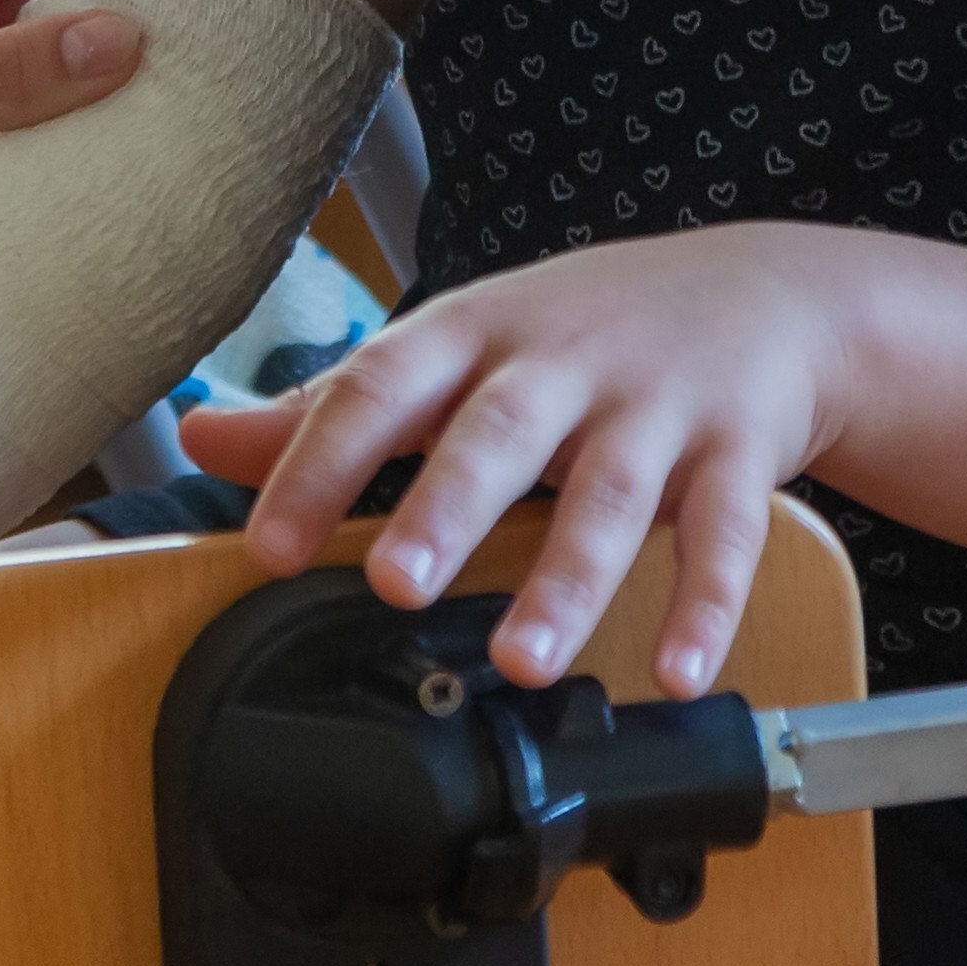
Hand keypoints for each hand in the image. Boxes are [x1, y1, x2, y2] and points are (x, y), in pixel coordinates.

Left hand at [176, 228, 853, 697]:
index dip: (319, 462)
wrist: (766, 289)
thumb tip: (200, 437)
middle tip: (395, 585)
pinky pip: (727, 535)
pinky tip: (678, 675)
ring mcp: (656, 406)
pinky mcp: (739, 451)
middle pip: (497, 435)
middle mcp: (562, 363)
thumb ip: (338, 404)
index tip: (268, 546)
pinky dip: (707, 607)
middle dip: (446, 510)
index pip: (381, 387)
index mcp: (474, 335)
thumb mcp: (459, 347)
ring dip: (567, 581)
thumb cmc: (583, 329)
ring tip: (522, 663)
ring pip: (611, 496)